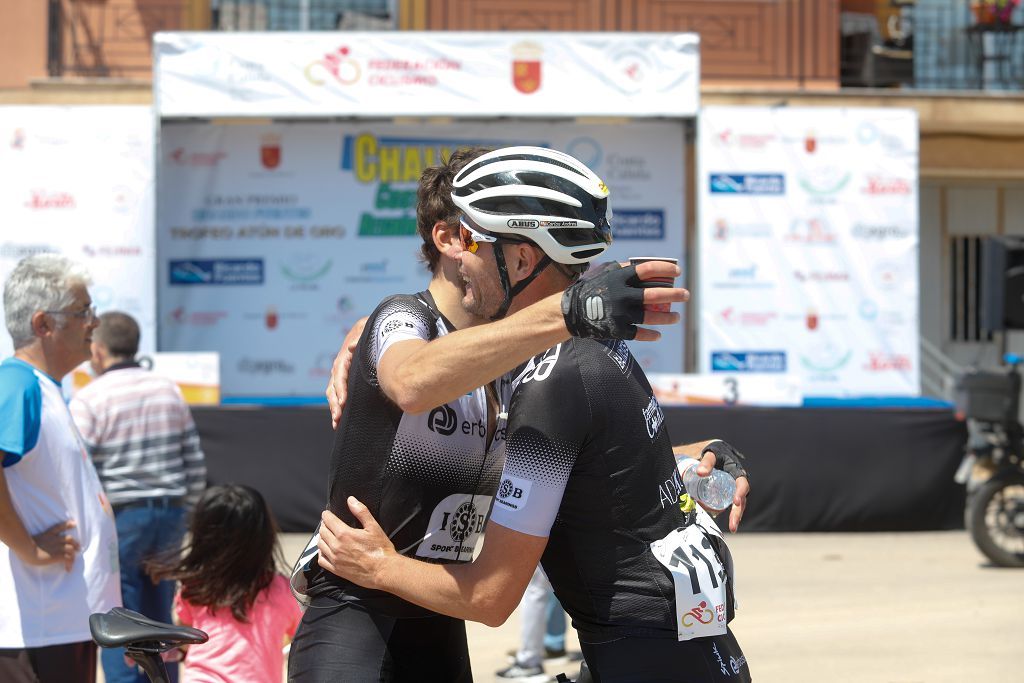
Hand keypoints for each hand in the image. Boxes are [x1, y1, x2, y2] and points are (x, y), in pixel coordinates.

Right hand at [29, 520, 79, 570]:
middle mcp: (54, 539)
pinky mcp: (58, 555)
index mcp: (47, 535)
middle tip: (77, 548)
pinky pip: (68, 559)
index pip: (59, 527)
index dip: (67, 525)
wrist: (26, 549)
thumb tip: (27, 543)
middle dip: (75, 543)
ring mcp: (57, 547)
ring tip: (72, 561)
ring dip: (73, 555)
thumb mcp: (28, 540)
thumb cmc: (23, 546)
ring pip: (70, 549)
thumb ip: (32, 541)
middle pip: (69, 539)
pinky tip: (68, 569)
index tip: (74, 524)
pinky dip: (70, 564)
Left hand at [317, 498, 395, 589]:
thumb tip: (351, 500)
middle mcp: (337, 546)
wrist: (383, 570)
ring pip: (320, 545)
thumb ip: (361, 512)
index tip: (327, 513)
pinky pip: (321, 560)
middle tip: (328, 523)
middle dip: (324, 525)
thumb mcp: (374, 527)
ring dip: (322, 537)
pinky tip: (326, 550)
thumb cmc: (380, 549)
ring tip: (327, 535)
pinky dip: (321, 553)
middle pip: (322, 531)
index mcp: (345, 534)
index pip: (328, 520)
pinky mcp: (336, 570)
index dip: (326, 515)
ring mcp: (335, 559)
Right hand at [326, 317, 366, 428]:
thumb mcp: (363, 332)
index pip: (339, 377)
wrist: (363, 330)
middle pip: (333, 389)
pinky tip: (339, 419)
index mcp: (342, 360)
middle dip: (335, 404)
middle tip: (338, 418)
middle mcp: (338, 369)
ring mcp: (339, 376)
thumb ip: (358, 339)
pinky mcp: (343, 380)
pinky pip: (337, 395)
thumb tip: (352, 347)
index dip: (340, 390)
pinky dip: (337, 406)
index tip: (343, 402)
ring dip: (334, 408)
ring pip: (333, 394)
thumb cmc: (365, 333)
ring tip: (336, 423)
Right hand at [561, 263, 688, 341]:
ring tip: (676, 317)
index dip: (665, 269)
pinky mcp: (618, 329)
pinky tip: (658, 334)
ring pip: (651, 316)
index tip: (677, 272)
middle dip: (675, 295)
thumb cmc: (590, 290)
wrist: (571, 312)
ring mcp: (621, 313)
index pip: (648, 269)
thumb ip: (623, 269)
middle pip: (655, 294)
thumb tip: (646, 266)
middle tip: (686, 295)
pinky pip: (639, 333)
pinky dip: (651, 334)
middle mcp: (622, 295)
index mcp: (619, 278)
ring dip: (667, 317)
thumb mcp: (603, 273)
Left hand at [696, 451, 749, 533]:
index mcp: (736, 470)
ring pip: (738, 504)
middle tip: (733, 525)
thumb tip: (701, 472)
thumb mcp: (710, 454)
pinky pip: (731, 504)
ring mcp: (733, 488)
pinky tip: (729, 523)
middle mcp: (738, 481)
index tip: (736, 502)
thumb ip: (706, 462)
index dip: (740, 492)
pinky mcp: (728, 493)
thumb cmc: (712, 453)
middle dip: (738, 512)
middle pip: (741, 498)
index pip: (741, 483)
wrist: (711, 453)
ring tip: (732, 528)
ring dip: (735, 516)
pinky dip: (730, 513)